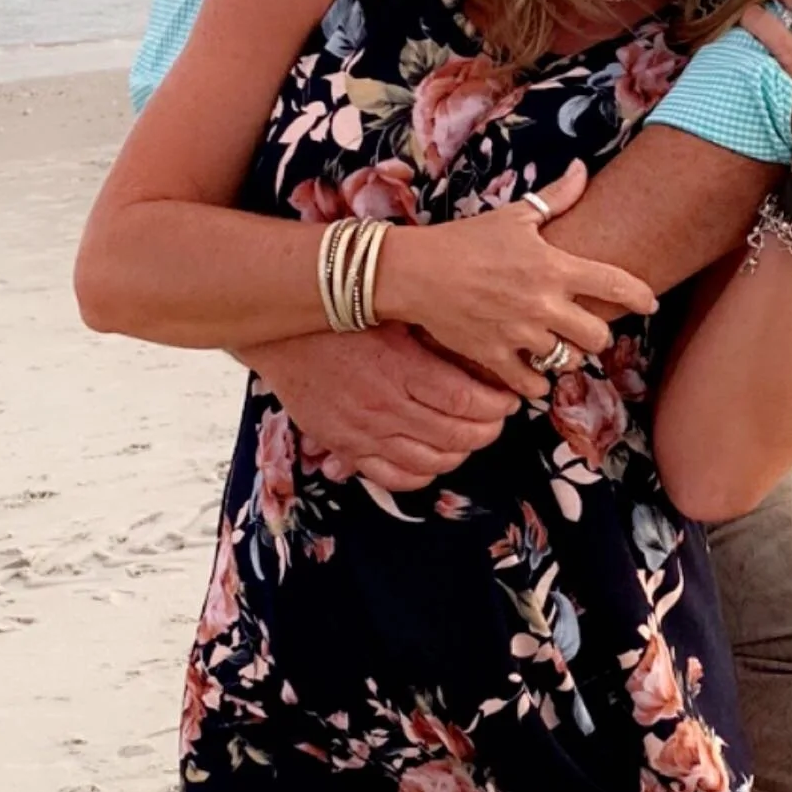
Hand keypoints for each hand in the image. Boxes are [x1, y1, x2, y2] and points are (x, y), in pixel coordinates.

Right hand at [246, 325, 517, 491]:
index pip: (466, 402)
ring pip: (431, 461)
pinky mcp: (345, 446)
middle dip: (488, 429)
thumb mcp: (394, 314)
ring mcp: (364, 432)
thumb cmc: (343, 316)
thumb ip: (434, 334)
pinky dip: (424, 474)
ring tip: (472, 435)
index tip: (509, 398)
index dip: (497, 405)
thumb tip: (484, 347)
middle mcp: (385, 406)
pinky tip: (436, 457)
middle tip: (498, 417)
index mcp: (401, 368)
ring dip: (462, 452)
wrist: (282, 334)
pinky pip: (393, 477)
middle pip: (456, 435)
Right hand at [375, 159, 657, 400]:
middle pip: (599, 338)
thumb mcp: (514, 215)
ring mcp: (520, 334)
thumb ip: (556, 197)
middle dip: (598, 335)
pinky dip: (537, 381)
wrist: (416, 271)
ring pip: (568, 363)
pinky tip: (533, 370)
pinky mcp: (495, 358)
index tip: (650, 303)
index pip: (615, 285)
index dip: (641, 297)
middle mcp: (543, 304)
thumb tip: (583, 169)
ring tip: (557, 347)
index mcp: (553, 267)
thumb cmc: (466, 239)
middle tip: (586, 328)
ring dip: (567, 357)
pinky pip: (532, 385)